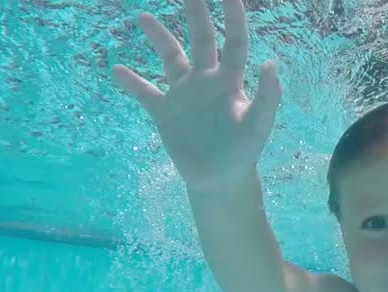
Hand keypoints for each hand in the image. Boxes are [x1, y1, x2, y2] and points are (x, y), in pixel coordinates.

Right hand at [111, 0, 280, 191]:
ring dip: (159, 38)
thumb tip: (270, 63)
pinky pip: (145, 93)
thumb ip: (267, 96)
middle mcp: (207, 81)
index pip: (235, 42)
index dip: (233, 18)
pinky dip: (131, 82)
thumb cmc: (243, 152)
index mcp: (230, 81)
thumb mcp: (259, 125)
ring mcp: (185, 95)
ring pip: (170, 58)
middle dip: (196, 14)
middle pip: (202, 39)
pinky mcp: (166, 112)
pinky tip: (116, 68)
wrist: (219, 179)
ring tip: (144, 17)